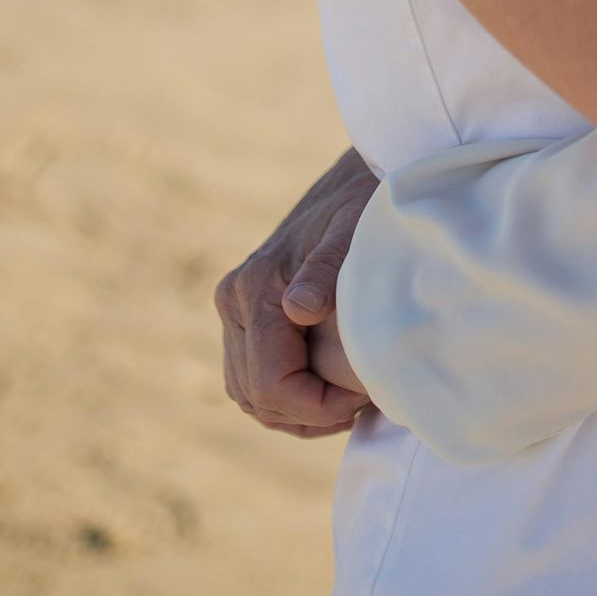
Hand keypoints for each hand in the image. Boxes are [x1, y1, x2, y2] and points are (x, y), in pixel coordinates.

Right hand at [215, 147, 378, 438]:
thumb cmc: (362, 205)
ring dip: (293, 413)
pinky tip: (325, 396)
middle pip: (256, 395)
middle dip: (307, 414)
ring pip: (248, 393)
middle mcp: (234, 299)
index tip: (360, 399)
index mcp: (255, 287)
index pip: (271, 382)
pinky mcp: (243, 315)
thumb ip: (327, 268)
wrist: (350, 181)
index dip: (315, 406)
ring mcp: (234, 308)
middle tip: (359, 406)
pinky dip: (283, 398)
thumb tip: (300, 310)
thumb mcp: (354, 229)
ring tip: (345, 407)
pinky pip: (250, 378)